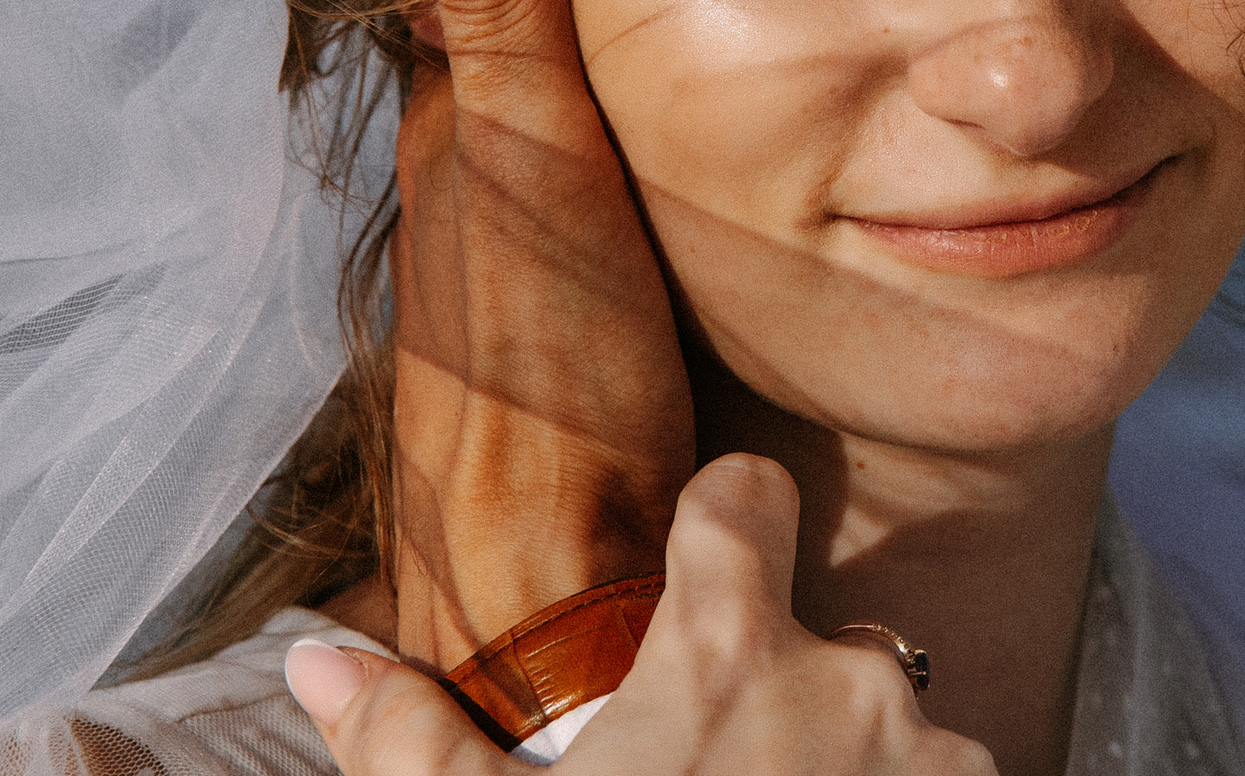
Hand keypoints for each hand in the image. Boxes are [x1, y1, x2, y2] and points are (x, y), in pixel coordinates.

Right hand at [287, 458, 998, 775]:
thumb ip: (410, 741)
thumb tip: (316, 658)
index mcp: (727, 653)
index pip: (747, 496)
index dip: (724, 514)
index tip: (705, 554)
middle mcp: (848, 679)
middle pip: (814, 634)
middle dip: (774, 698)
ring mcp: (928, 753)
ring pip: (885, 721)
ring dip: (844, 767)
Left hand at [356, 0, 695, 668]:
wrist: (558, 576)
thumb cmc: (551, 366)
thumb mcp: (532, 151)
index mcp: (452, 142)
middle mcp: (458, 206)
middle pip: (496, 73)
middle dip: (545, 2)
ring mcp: (500, 283)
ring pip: (533, 155)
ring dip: (576, 97)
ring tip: (656, 35)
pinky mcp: (555, 346)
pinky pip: (573, 229)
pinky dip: (607, 183)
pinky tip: (656, 194)